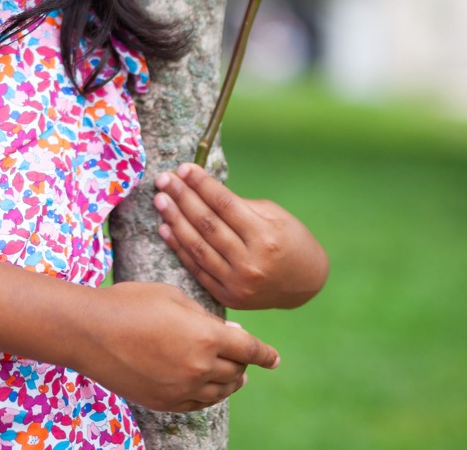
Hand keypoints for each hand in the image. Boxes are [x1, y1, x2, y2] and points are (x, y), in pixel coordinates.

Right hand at [74, 281, 277, 412]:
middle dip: (243, 363)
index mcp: (206, 336)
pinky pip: (198, 403)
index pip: (249, 349)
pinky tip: (205, 385)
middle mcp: (200, 367)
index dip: (265, 354)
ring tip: (230, 374)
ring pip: (220, 391)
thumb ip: (206, 317)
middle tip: (242, 356)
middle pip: (236, 371)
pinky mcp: (164, 402)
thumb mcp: (174, 297)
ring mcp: (182, 388)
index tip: (275, 359)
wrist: (90, 331)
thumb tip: (231, 334)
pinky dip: (208, 394)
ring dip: (229, 381)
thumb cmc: (131, 303)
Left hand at [154, 162, 328, 309]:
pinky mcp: (228, 297)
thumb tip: (201, 188)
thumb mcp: (274, 216)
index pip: (224, 204)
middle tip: (164, 179)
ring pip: (197, 247)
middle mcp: (250, 262)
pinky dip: (179, 248)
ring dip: (175, 220)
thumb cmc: (291, 240)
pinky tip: (165, 228)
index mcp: (265, 237)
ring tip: (160, 200)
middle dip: (182, 197)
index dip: (202, 184)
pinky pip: (197, 269)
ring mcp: (237, 283)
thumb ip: (239, 206)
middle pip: (207, 224)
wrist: (306, 284)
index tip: (184, 168)